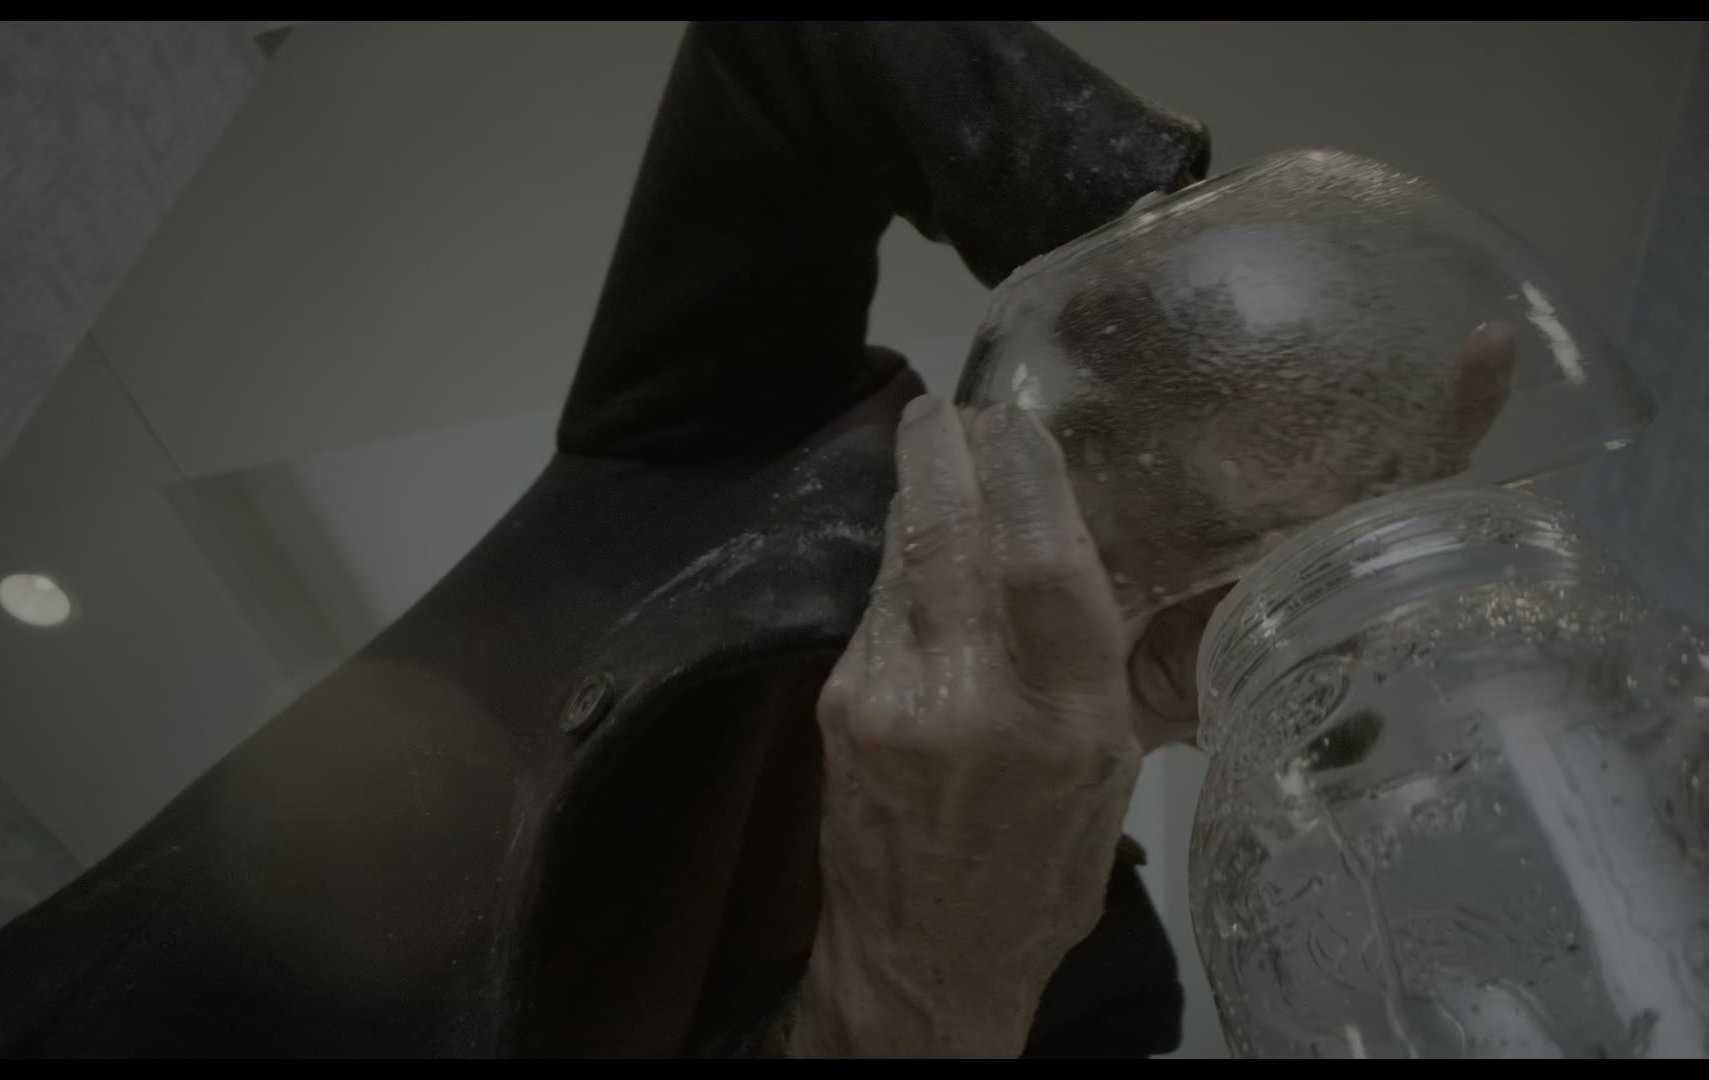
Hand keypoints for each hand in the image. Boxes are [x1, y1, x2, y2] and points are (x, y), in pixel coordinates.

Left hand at [785, 397, 1208, 1057]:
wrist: (921, 962)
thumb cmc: (1040, 876)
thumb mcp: (1109, 781)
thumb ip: (1098, 670)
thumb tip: (1086, 554)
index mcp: (1066, 727)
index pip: (1047, 564)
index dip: (1030, 475)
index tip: (1017, 417)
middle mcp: (974, 705)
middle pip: (953, 539)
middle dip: (946, 455)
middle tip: (945, 407)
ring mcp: (892, 702)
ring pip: (906, 564)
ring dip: (920, 503)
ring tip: (936, 456)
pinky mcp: (840, 706)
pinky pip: (878, 607)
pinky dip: (901, 569)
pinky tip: (919, 554)